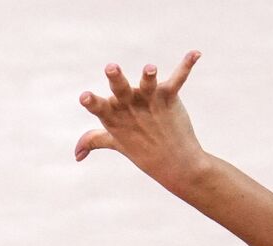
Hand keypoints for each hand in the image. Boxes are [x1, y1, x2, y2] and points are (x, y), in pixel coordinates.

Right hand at [75, 51, 208, 188]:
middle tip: (111, 68)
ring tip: (150, 69)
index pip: (99, 108)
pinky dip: (186, 66)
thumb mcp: (117, 143)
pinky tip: (195, 54)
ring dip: (148, 75)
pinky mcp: (169, 98)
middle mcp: (131, 107)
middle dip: (116, 79)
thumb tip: (77, 154)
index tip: (84, 96)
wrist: (176, 165)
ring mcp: (150, 102)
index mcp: (115, 116)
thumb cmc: (143, 150)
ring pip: (147, 85)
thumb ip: (95, 140)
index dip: (91, 102)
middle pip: (121, 90)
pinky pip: (177, 80)